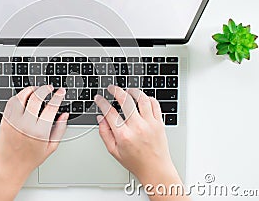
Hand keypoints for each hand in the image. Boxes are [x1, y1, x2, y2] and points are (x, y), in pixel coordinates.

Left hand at [0, 85, 68, 200]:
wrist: (10, 167)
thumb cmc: (30, 159)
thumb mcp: (51, 147)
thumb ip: (60, 129)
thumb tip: (64, 115)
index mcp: (39, 132)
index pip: (51, 107)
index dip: (58, 96)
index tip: (60, 92)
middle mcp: (26, 125)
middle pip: (36, 98)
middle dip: (45, 89)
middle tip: (50, 88)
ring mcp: (13, 122)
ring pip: (22, 97)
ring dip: (31, 90)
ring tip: (37, 90)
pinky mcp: (5, 121)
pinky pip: (11, 103)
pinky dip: (19, 96)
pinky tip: (24, 96)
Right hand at [95, 85, 187, 199]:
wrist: (155, 169)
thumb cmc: (136, 162)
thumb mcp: (114, 151)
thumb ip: (104, 133)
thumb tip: (100, 119)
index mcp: (123, 135)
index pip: (109, 112)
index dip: (101, 102)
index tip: (99, 98)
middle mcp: (137, 127)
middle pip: (125, 101)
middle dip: (116, 90)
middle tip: (112, 88)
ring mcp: (149, 124)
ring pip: (141, 99)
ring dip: (133, 91)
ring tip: (128, 90)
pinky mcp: (159, 123)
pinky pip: (155, 104)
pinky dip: (148, 98)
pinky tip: (142, 98)